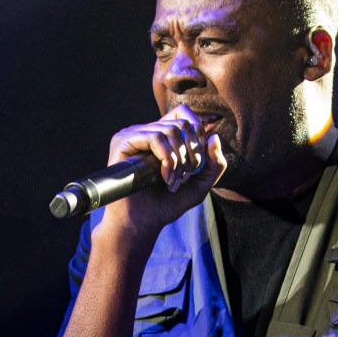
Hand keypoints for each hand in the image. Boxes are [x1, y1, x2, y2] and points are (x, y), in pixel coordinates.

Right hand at [97, 104, 226, 239]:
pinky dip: (168, 159)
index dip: (199, 131)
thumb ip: (214, 164)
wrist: (142, 223)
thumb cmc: (166, 204)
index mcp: (162, 137)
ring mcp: (134, 135)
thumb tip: (214, 136)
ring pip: (171, 130)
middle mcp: (147, 132)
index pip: (184, 113)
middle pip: (182, 123)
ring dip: (180, 160)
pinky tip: (165, 178)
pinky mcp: (123, 141)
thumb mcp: (200, 185)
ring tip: (173, 181)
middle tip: (185, 177)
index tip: (199, 160)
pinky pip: (155, 137)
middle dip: (192, 153)